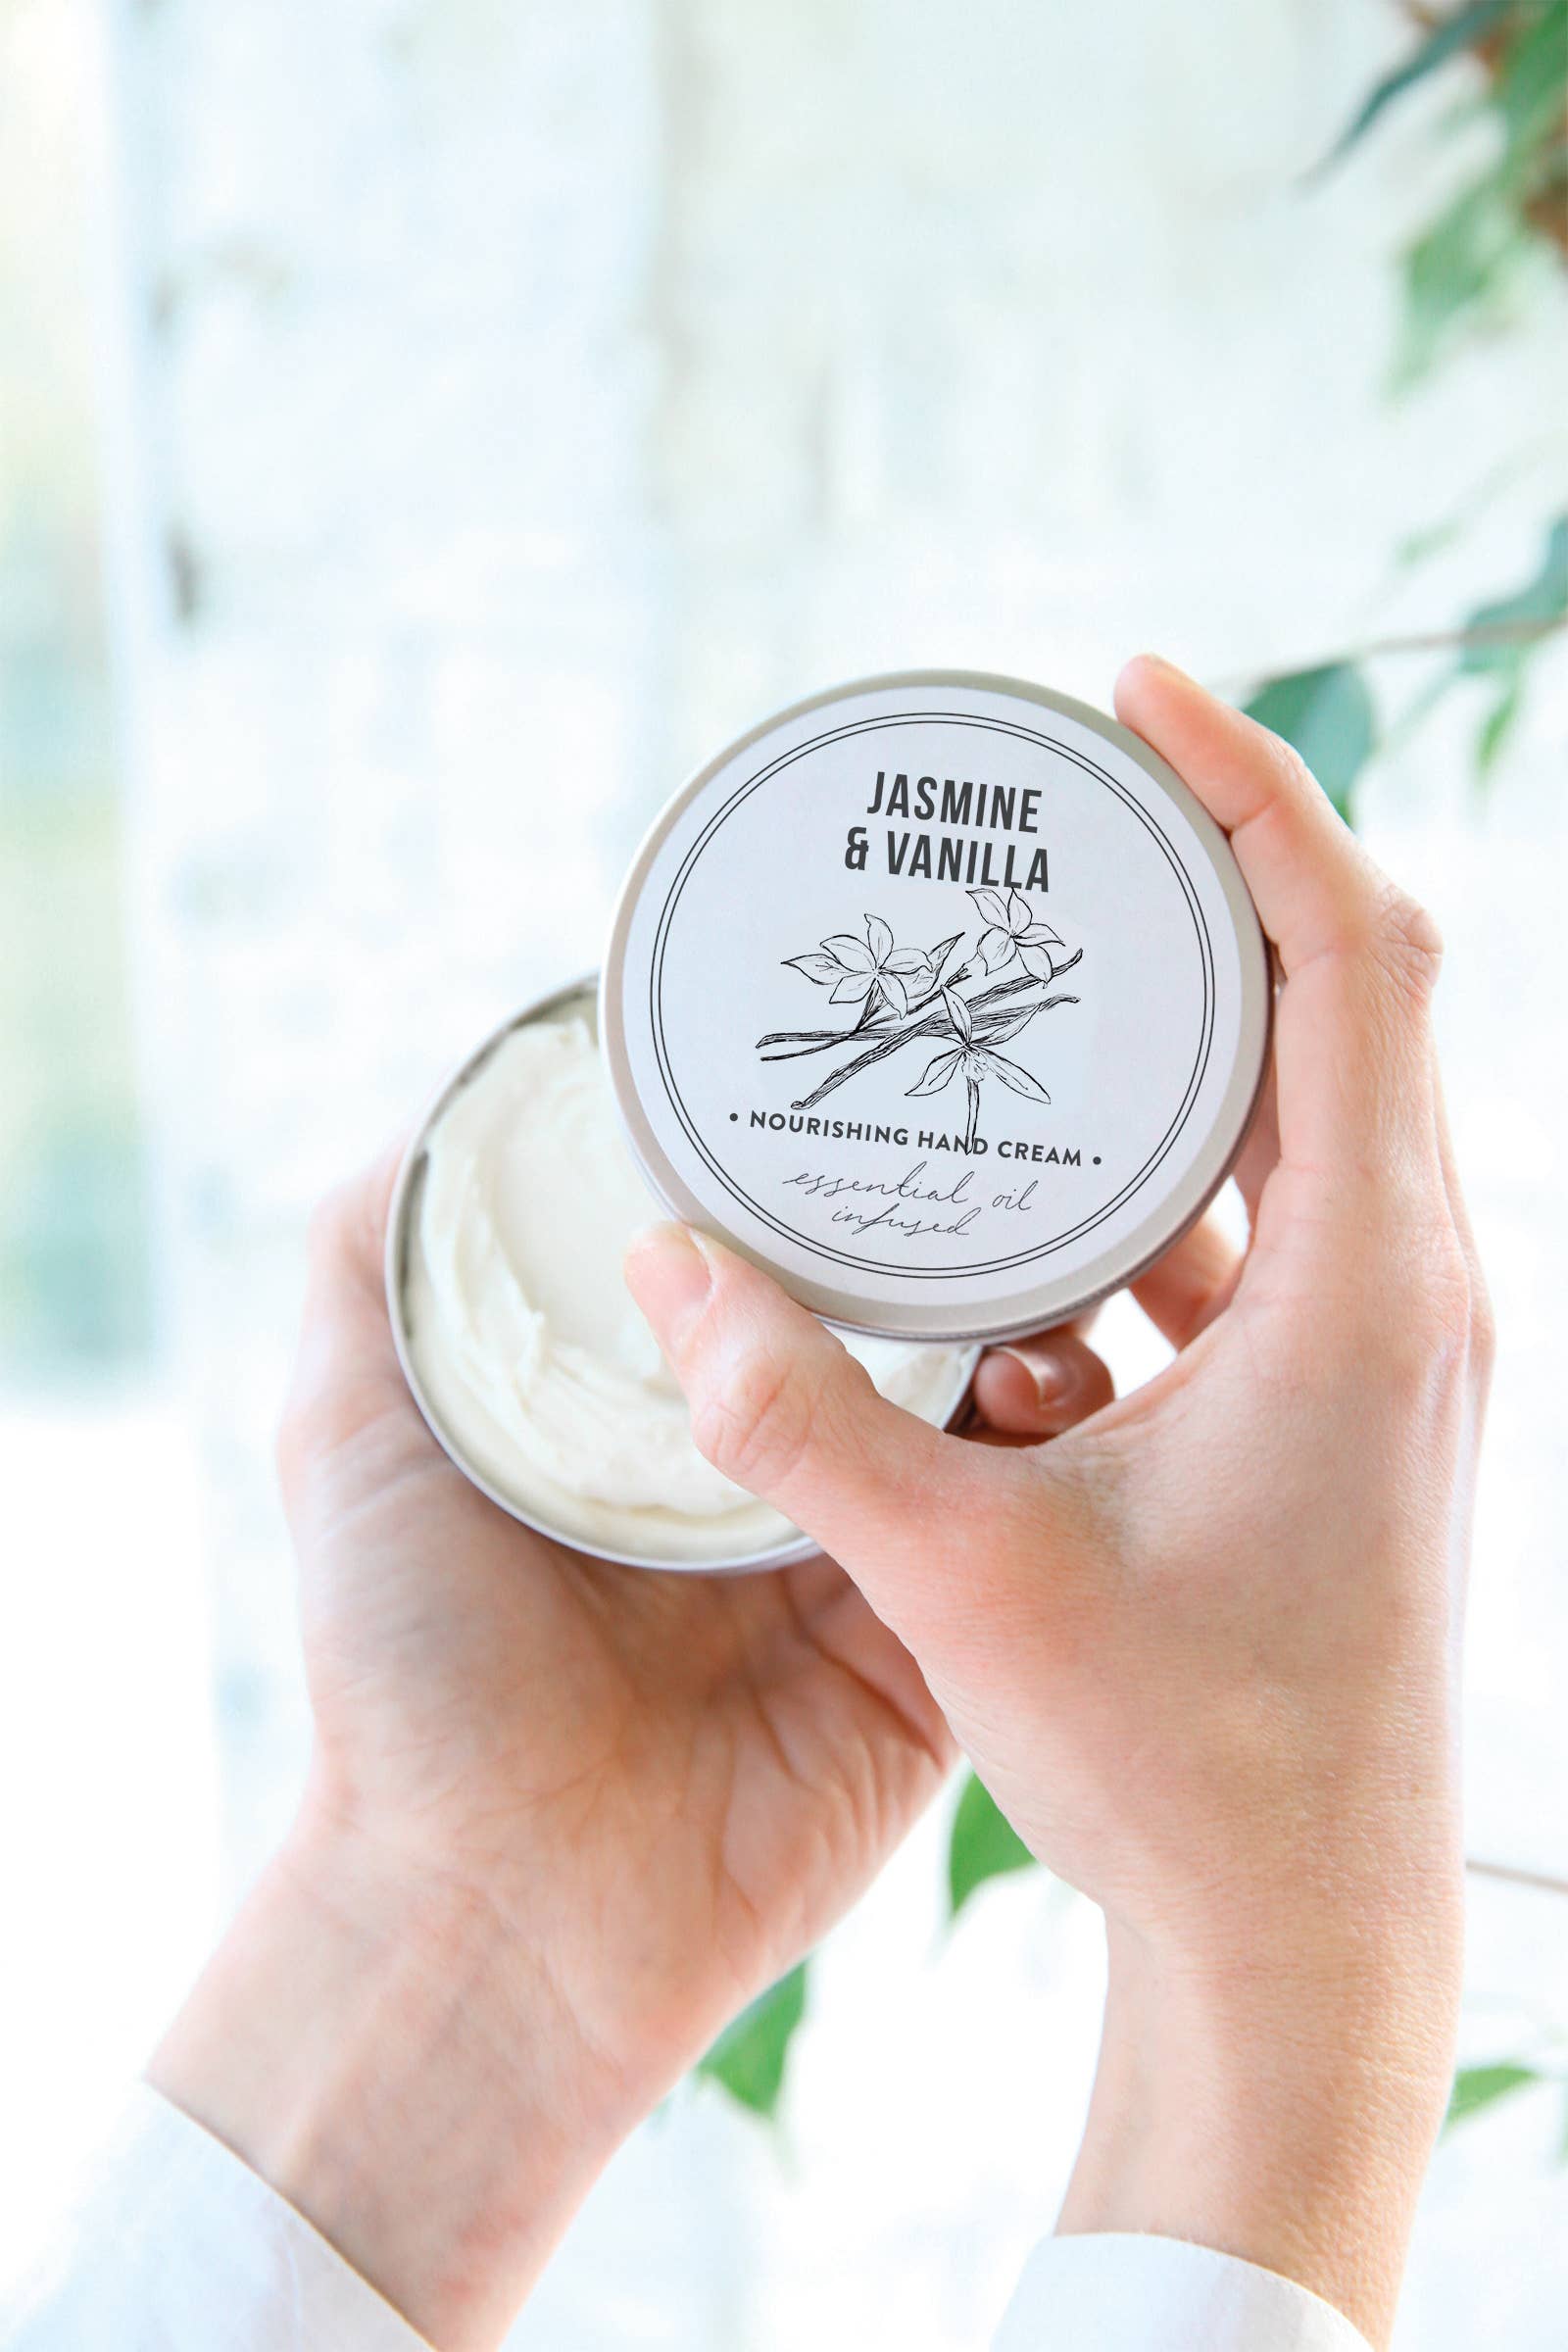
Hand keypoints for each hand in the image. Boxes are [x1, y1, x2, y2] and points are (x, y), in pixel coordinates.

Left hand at [150, 1128, 1104, 2348]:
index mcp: (655, 1412)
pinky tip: (1068, 1386)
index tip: (859, 1077)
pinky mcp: (933, 1660)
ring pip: (978, 1419)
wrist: (495, 1910)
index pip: (757, 1257)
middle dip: (945, 1238)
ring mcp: (858, 1564)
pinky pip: (1019, 1547)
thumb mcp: (347, 1425)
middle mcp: (766, 1474)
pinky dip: (1057, 1469)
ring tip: (1044, 1257)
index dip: (807, 1168)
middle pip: (886, 1322)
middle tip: (995, 1153)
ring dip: (1025, 1332)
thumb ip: (378, 1258)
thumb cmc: (406, 1664)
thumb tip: (451, 1093)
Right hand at [625, 657, 1491, 2347]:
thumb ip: (802, 1418)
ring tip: (1034, 990)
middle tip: (1065, 811)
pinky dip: (1161, 1189)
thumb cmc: (1181, 1769)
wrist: (1300, 1939)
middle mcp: (1414, 1289)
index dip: (1261, 793)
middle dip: (1216, 875)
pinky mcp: (1341, 1408)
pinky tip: (1033, 1225)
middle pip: (1349, 996)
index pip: (1358, 955)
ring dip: (1185, 1043)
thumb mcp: (963, 1575)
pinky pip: (1265, 1235)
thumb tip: (665, 1269)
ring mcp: (1388, 1351)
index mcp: (1370, 1287)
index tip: (1141, 694)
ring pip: (1306, 1119)